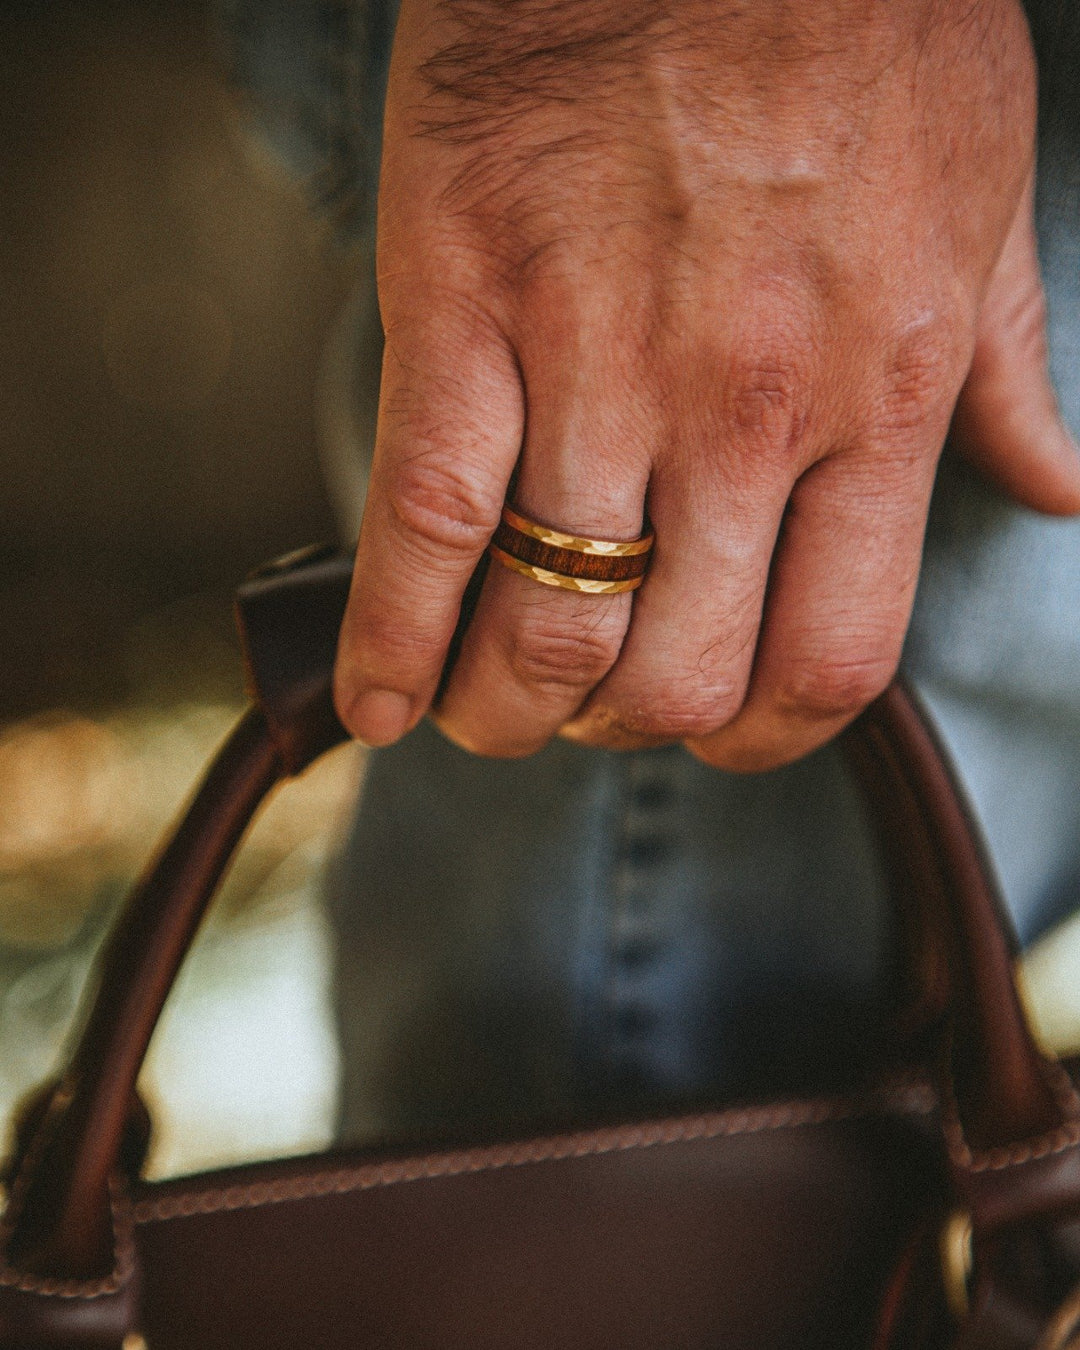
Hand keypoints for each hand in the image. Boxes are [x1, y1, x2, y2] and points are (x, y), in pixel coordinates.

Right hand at [333, 0, 1079, 768]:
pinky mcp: (463, 305)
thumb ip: (1004, 374)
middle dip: (623, 729)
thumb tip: (1052, 489)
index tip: (719, 732)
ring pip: (546, 631)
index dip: (762, 735)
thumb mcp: (979, 199)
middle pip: (675, 679)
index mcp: (875, 394)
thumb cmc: (854, 22)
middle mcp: (745, 407)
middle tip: (592, 710)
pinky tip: (377, 695)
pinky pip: (424, 523)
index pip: (827, 661)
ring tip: (486, 710)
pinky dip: (388, 639)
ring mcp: (598, 363)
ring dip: (506, 712)